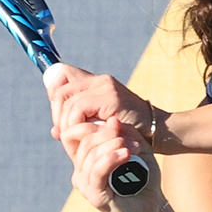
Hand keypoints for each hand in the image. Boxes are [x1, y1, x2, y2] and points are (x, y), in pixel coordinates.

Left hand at [44, 62, 160, 158]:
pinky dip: (74, 123)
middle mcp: (100, 80)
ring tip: (71, 136)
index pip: (62, 75)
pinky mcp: (110, 97)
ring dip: (64, 121)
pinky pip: (78, 108)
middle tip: (62, 131)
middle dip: (56, 112)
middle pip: (60, 87)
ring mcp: (105, 87)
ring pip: (66, 99)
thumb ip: (79, 124)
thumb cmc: (130, 133)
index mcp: (97, 83)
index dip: (53, 94)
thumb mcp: (100, 125)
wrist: (157, 133)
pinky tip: (81, 134)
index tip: (59, 117)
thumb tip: (55, 131)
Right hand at [68, 117, 165, 211]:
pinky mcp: (94, 195)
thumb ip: (124, 134)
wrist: (151, 207)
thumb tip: (111, 120)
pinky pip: (97, 171)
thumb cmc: (143, 177)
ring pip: (90, 154)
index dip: (91, 123)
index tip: (116, 122)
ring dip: (113, 145)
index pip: (74, 134)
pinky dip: (111, 158)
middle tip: (131, 138)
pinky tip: (125, 153)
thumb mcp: (136, 149)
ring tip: (133, 147)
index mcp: (85, 159)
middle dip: (107, 134)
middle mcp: (80, 171)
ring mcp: (85, 184)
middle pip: (84, 141)